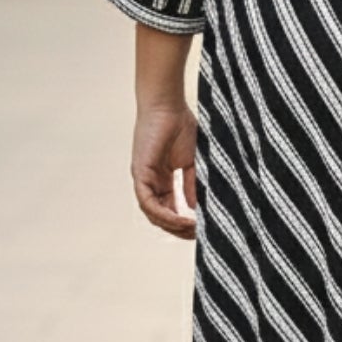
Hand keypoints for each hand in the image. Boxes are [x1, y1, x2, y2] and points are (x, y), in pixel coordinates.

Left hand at [131, 101, 197, 239]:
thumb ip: (192, 184)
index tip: (201, 229)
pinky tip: (178, 219)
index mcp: (162, 180)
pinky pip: (148, 202)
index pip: (169, 209)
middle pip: (160, 216)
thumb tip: (194, 208)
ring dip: (172, 224)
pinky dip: (163, 213)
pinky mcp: (139, 173)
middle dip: (178, 229)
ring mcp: (143, 179)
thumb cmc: (180, 126)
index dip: (183, 222)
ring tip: (191, 229)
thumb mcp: (191, 162)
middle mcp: (150, 182)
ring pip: (153, 213)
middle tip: (197, 235)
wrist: (168, 106)